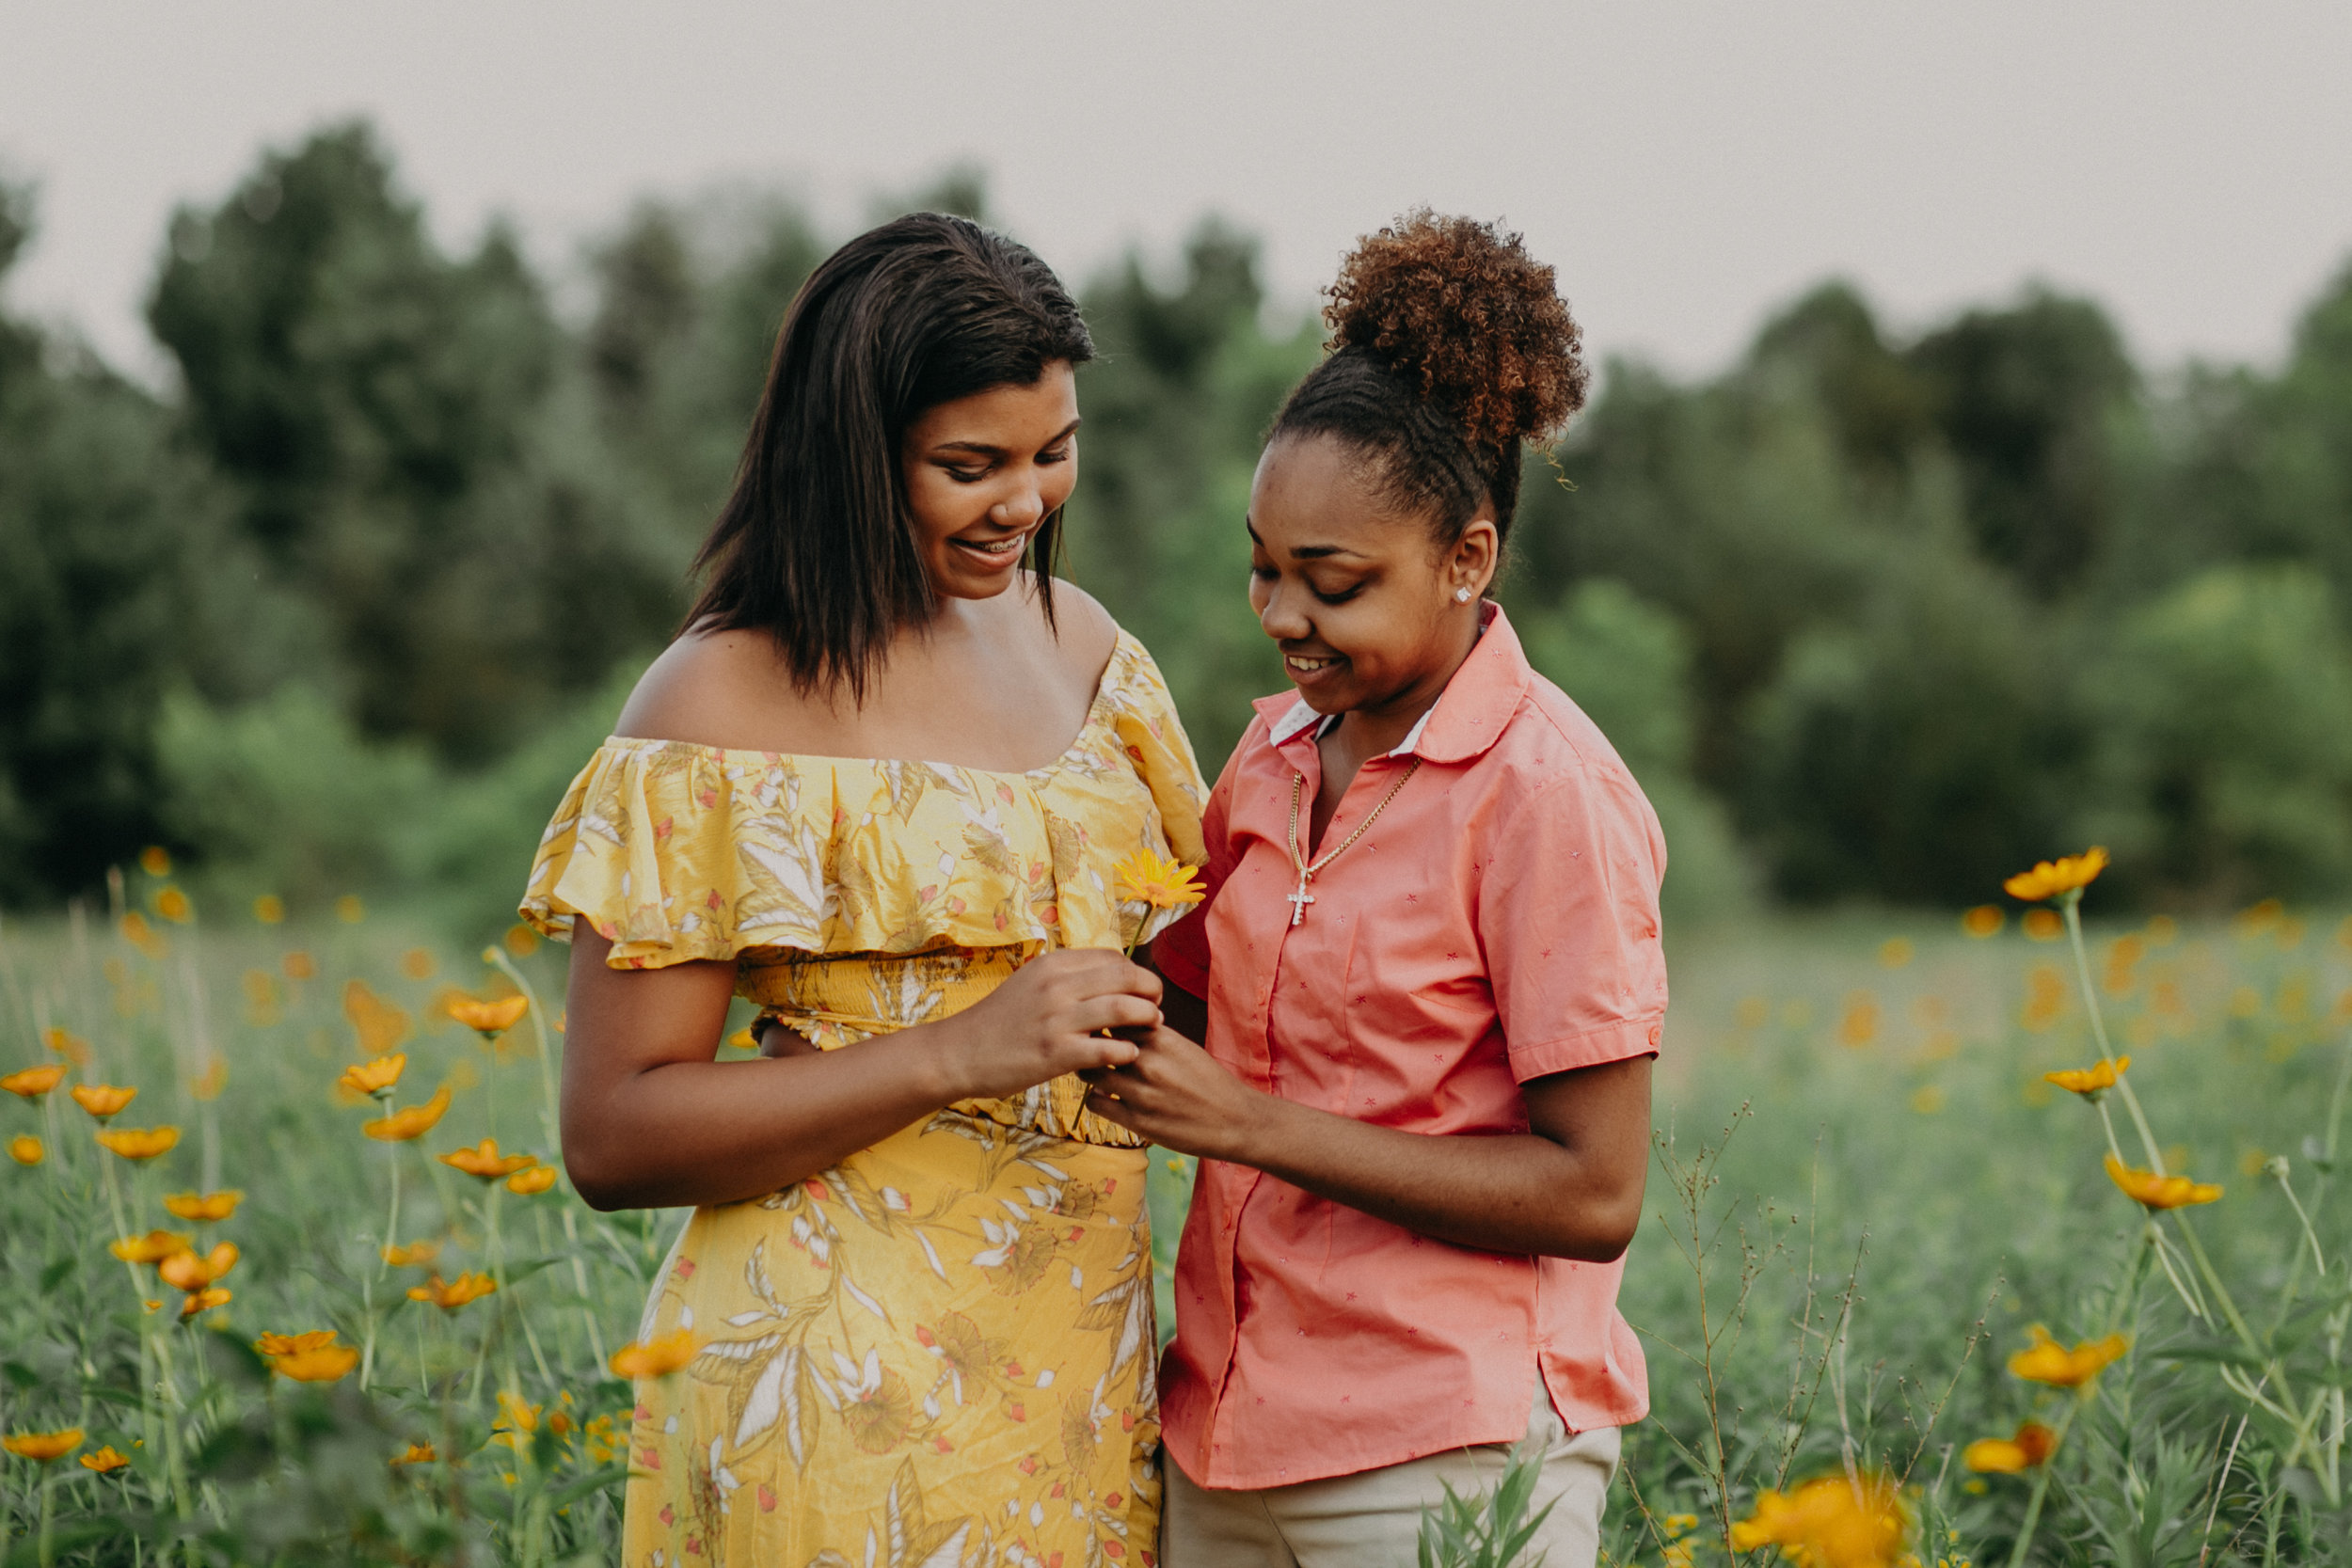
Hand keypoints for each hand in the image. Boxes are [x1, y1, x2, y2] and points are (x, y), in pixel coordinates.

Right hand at [934, 948, 1161, 1100]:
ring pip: (1126, 1009)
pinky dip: (1127, 1052)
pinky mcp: (1057, 1053)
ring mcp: (1058, 1019)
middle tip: (1157, 1008)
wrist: (959, 1052)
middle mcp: (1057, 985)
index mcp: (1053, 964)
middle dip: (1152, 991)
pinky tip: (1126, 1056)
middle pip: (1128, 977)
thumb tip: (1108, 980)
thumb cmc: (999, 1021)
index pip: (1114, 958)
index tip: (1141, 990)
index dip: (1136, 973)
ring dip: (1147, 1019)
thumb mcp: (1031, 983)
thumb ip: (1067, 978)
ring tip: (1150, 1029)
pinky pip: (1110, 1050)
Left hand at [1080, 1025, 1276, 1160]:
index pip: (1113, 1015)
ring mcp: (1140, 1092)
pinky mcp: (1136, 1120)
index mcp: (1162, 1037)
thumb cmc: (1209, 1082)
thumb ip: (1151, 1036)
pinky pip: (1094, 1101)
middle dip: (1090, 1044)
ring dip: (1090, 1071)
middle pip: (1096, 1041)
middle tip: (1090, 1050)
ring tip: (1099, 1073)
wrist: (1235, 1121)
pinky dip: (1095, 1097)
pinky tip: (1107, 1097)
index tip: (1101, 1026)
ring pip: (1090, 1071)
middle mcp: (1148, 1061)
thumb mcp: (1183, 1047)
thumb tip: (1118, 1023)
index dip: (1103, 1020)